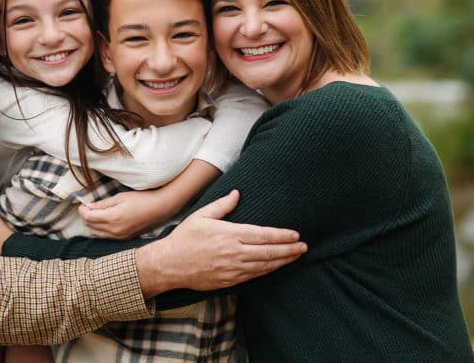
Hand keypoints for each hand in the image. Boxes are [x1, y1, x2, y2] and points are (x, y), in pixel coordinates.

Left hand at [80, 190, 168, 239]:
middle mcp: (114, 230)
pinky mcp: (124, 238)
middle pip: (90, 226)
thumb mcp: (121, 197)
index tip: (83, 203)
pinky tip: (105, 221)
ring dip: (93, 224)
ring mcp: (119, 236)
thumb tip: (89, 206)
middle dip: (86, 217)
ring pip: (96, 234)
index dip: (82, 210)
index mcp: (112, 218)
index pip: (88, 217)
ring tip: (96, 213)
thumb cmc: (141, 199)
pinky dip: (101, 229)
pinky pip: (106, 237)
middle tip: (89, 207)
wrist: (160, 208)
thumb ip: (103, 203)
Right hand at [135, 190, 306, 296]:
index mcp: (229, 234)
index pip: (263, 235)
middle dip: (289, 249)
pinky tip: (276, 266)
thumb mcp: (201, 216)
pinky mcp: (230, 281)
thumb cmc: (184, 238)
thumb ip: (222, 205)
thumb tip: (237, 193)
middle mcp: (234, 252)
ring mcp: (233, 269)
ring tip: (296, 256)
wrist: (170, 264)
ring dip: (283, 261)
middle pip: (269, 252)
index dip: (281, 236)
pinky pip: (254, 276)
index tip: (295, 235)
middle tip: (303, 247)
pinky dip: (268, 271)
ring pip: (264, 266)